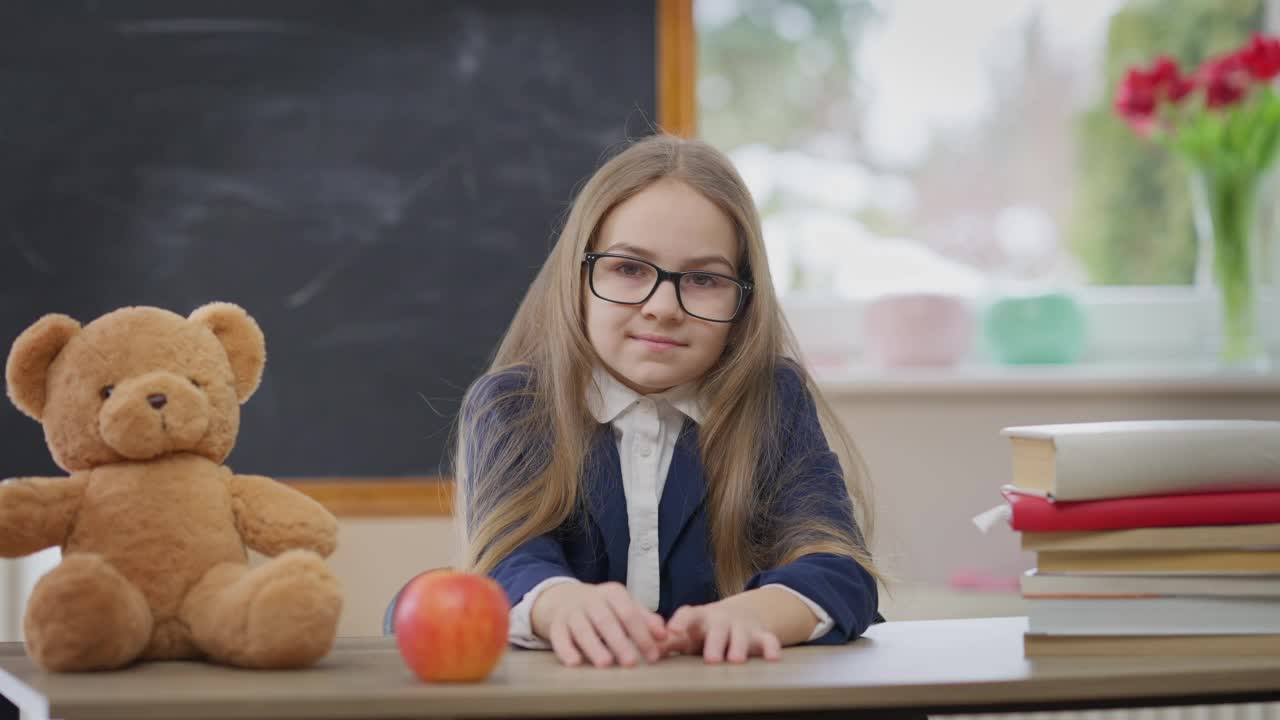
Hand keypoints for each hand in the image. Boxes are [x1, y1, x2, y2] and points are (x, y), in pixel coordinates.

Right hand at [531, 581, 667, 667]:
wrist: (564, 598)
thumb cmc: (603, 607)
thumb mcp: (624, 606)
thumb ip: (645, 619)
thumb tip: (666, 634)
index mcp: (612, 593)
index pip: (629, 613)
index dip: (642, 634)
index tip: (654, 656)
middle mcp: (591, 600)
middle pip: (606, 620)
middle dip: (619, 641)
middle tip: (631, 662)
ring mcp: (572, 612)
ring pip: (582, 628)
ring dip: (594, 646)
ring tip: (605, 664)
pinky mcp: (556, 625)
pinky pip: (559, 637)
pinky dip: (565, 650)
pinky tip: (575, 663)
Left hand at [663, 601, 781, 663]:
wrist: (739, 614)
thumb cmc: (705, 629)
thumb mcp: (688, 632)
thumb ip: (669, 642)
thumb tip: (647, 653)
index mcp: (700, 618)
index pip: (688, 615)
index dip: (680, 622)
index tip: (672, 631)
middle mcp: (721, 620)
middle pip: (717, 628)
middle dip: (714, 643)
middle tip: (710, 659)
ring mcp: (742, 626)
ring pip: (742, 635)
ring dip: (739, 646)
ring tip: (735, 660)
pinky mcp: (760, 634)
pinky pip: (768, 639)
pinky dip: (771, 647)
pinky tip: (773, 658)